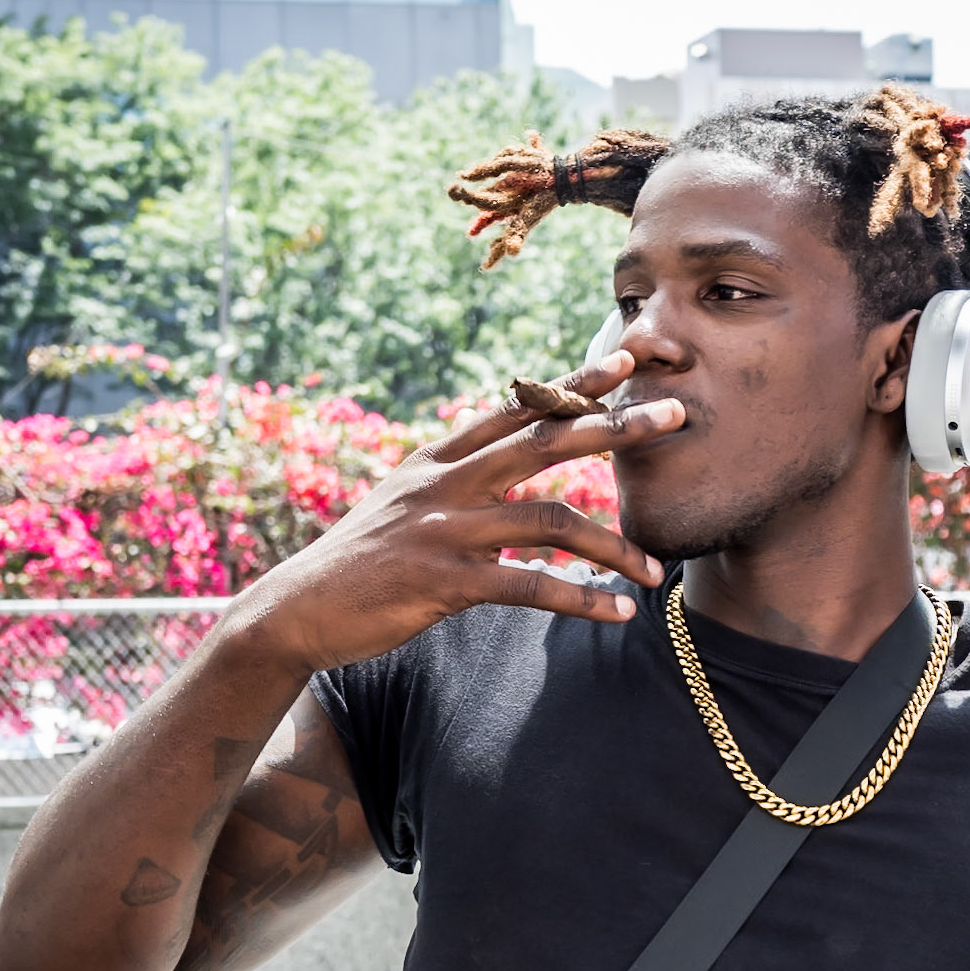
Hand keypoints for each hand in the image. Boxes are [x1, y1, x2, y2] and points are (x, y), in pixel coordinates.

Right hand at [231, 350, 683, 677]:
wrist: (294, 612)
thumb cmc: (358, 565)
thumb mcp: (402, 506)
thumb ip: (452, 483)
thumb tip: (500, 473)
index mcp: (439, 459)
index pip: (518, 407)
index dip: (575, 381)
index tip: (627, 356)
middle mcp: (445, 483)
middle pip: (546, 441)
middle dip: (615, 426)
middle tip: (676, 414)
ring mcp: (444, 530)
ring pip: (550, 521)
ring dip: (613, 545)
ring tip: (656, 570)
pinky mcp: (443, 582)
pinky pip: (529, 586)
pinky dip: (579, 600)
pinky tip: (616, 614)